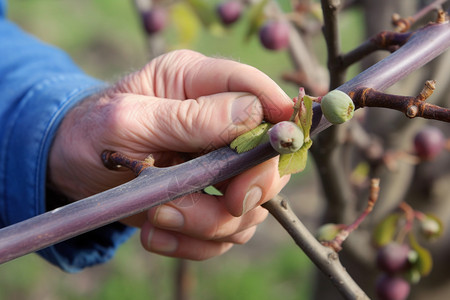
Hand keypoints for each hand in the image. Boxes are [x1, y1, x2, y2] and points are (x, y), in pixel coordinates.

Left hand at [49, 49, 293, 259]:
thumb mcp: (128, 120)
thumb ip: (190, 117)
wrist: (70, 169)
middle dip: (249, 189)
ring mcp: (216, 166)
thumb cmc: (91, 133)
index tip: (279, 147)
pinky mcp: (208, 200)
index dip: (280, 116)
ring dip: (209, 222)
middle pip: (267, 158)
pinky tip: (156, 234)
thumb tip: (255, 113)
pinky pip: (225, 233)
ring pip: (249, 206)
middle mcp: (217, 123)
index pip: (256, 89)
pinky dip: (194, 242)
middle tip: (225, 204)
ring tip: (159, 217)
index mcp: (198, 83)